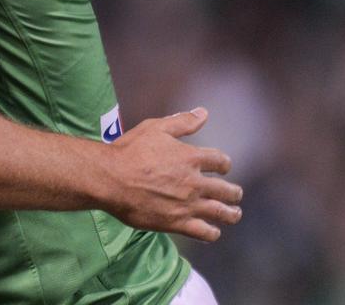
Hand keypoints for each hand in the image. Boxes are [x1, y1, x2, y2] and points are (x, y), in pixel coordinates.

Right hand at [104, 107, 242, 241]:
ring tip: (233, 214)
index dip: (224, 164)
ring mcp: (188, 204)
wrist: (109, 178)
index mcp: (191, 158)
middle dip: (233, 192)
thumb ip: (182, 122)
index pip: (221, 162)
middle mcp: (195, 182)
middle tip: (235, 194)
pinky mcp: (177, 223)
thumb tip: (204, 113)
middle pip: (227, 190)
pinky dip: (212, 232)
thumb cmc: (128, 151)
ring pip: (221, 212)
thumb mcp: (154, 128)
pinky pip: (204, 232)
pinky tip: (212, 231)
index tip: (223, 168)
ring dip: (231, 214)